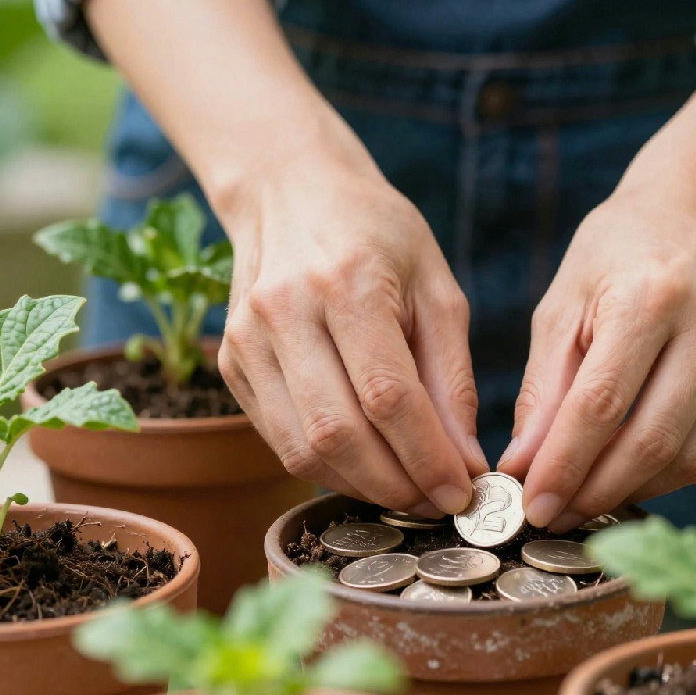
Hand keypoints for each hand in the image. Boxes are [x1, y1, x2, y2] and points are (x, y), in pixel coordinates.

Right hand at [218, 149, 487, 515]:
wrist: (290, 191)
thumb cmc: (377, 235)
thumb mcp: (436, 288)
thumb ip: (451, 376)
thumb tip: (465, 462)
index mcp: (346, 282)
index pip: (388, 397)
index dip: (428, 458)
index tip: (464, 492)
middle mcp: (285, 312)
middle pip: (338, 433)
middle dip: (396, 485)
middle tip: (438, 503)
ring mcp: (246, 341)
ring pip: (301, 449)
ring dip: (361, 487)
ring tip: (407, 493)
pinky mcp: (230, 364)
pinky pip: (279, 441)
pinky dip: (327, 468)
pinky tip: (366, 467)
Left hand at [497, 162, 695, 531]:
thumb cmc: (619, 253)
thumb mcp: (564, 303)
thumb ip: (544, 388)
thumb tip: (523, 467)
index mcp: (650, 297)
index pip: (601, 406)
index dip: (563, 466)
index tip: (530, 505)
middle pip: (651, 442)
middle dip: (594, 492)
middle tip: (553, 516)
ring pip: (690, 459)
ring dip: (631, 493)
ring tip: (586, 500)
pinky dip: (671, 476)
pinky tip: (632, 475)